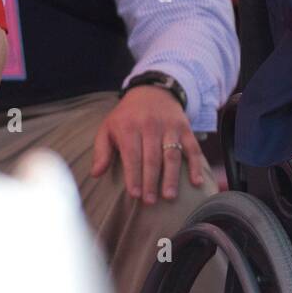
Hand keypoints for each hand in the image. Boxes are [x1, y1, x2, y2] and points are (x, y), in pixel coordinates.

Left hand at [91, 86, 207, 202]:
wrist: (152, 91)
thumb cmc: (127, 116)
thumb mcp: (108, 128)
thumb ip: (101, 151)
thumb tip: (95, 174)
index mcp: (129, 127)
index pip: (132, 155)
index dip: (134, 176)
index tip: (135, 195)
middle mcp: (151, 125)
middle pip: (152, 157)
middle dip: (151, 181)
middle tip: (150, 202)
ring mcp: (170, 127)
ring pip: (172, 154)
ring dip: (171, 177)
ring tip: (169, 196)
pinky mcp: (185, 128)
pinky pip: (192, 148)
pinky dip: (196, 165)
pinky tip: (196, 182)